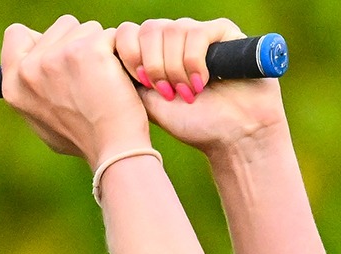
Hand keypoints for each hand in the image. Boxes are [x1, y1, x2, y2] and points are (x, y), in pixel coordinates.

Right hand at [1, 16, 151, 166]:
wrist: (113, 150)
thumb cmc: (83, 138)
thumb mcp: (41, 118)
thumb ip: (34, 88)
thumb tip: (37, 58)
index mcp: (13, 85)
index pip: (16, 35)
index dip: (42, 41)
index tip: (61, 59)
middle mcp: (29, 70)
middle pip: (60, 27)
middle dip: (79, 45)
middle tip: (89, 81)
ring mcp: (56, 57)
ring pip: (87, 28)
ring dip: (100, 48)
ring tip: (103, 82)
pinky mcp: (87, 51)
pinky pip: (109, 35)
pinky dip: (119, 53)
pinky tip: (118, 78)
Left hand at [113, 18, 285, 153]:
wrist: (232, 136)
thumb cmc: (192, 124)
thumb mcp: (149, 103)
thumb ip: (129, 79)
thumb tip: (108, 59)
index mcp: (155, 53)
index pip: (129, 33)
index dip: (130, 54)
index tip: (140, 82)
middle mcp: (175, 40)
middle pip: (148, 29)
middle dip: (154, 64)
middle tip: (167, 92)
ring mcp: (199, 34)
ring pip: (172, 31)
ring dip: (175, 67)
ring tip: (187, 92)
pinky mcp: (223, 32)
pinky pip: (197, 33)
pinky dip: (194, 61)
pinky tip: (202, 82)